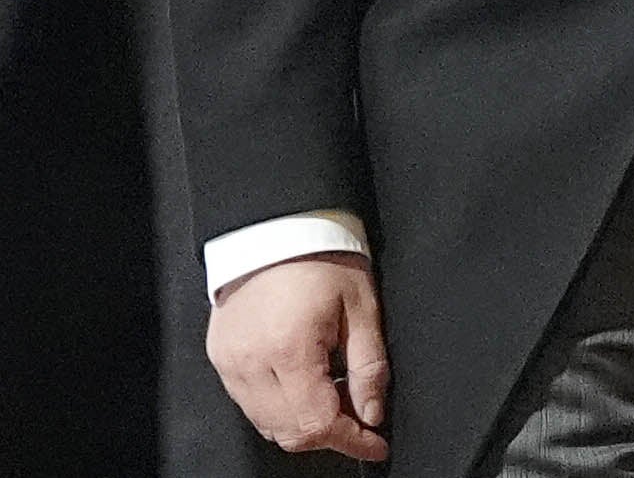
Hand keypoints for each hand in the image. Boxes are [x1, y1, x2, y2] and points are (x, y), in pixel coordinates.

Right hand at [207, 254, 386, 461]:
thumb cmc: (323, 260)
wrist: (278, 229)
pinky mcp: (220, 358)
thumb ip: (369, 366)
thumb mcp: (362, 308)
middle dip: (329, 433)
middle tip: (359, 414)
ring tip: (334, 392)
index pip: (316, 422)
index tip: (374, 443)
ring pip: (266, 423)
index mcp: (289, 350)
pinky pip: (249, 403)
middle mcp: (250, 364)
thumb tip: (373, 412)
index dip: (350, 439)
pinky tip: (304, 383)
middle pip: (288, 432)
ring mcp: (229, 363)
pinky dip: (279, 406)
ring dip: (302, 422)